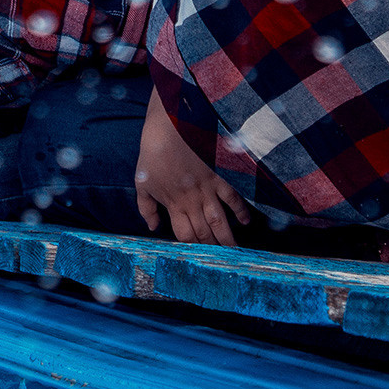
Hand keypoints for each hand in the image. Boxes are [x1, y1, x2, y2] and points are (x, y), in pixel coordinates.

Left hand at [134, 93, 249, 245]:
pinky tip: (246, 222)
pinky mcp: (219, 176)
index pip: (185, 235)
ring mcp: (208, 189)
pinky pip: (233, 198)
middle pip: (204, 233)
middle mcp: (192, 201)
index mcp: (173, 204)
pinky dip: (241, 211)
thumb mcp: (142, 182)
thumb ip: (146, 207)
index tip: (199, 257)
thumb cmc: (154, 153)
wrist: (170, 126)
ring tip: (234, 253)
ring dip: (228, 239)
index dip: (192, 249)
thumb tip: (153, 227)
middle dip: (212, 249)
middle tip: (221, 262)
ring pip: (220, 221)